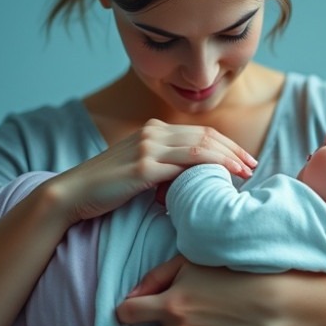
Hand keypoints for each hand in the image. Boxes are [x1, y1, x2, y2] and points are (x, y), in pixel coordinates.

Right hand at [47, 119, 256, 224]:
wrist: (72, 195)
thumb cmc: (106, 189)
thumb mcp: (139, 172)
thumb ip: (164, 169)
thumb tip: (192, 179)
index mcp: (152, 130)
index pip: (199, 133)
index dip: (226, 145)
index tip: (244, 160)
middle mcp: (152, 133)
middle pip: (205, 137)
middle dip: (233, 150)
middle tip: (253, 166)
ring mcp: (147, 147)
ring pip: (199, 147)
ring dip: (228, 159)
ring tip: (245, 173)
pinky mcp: (143, 167)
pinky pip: (184, 164)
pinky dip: (209, 168)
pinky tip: (223, 179)